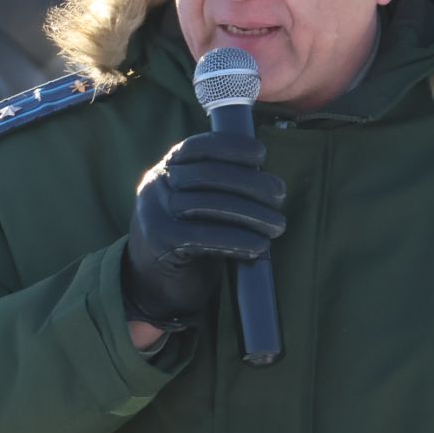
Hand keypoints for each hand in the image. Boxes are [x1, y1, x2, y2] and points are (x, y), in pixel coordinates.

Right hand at [122, 131, 285, 330]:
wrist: (153, 286)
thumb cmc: (188, 242)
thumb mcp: (198, 207)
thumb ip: (220, 188)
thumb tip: (265, 179)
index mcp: (166, 169)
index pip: (197, 147)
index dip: (231, 146)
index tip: (261, 155)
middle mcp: (155, 186)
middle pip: (206, 174)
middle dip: (249, 182)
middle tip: (280, 196)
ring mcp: (153, 213)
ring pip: (207, 204)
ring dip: (250, 213)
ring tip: (277, 224)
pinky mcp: (159, 242)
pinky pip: (202, 236)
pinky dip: (236, 239)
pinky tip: (258, 245)